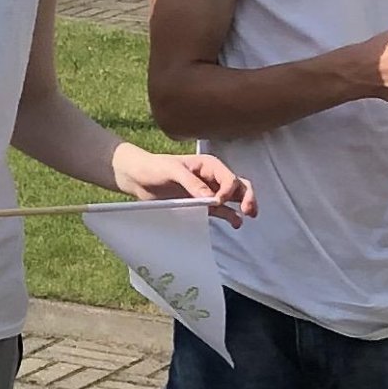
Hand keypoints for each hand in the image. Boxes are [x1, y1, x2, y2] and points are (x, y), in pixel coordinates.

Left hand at [118, 147, 252, 220]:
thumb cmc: (154, 167)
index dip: (228, 190)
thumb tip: (210, 198)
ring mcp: (209, 191)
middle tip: (249, 211)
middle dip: (247, 196)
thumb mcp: (172, 171)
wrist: (138, 177)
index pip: (229, 178)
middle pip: (239, 185)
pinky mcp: (202, 204)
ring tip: (244, 218)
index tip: (217, 201)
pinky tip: (235, 223)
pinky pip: (221, 210)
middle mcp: (213, 177)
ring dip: (243, 206)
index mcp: (209, 165)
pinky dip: (230, 215)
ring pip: (234, 198)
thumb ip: (191, 183)